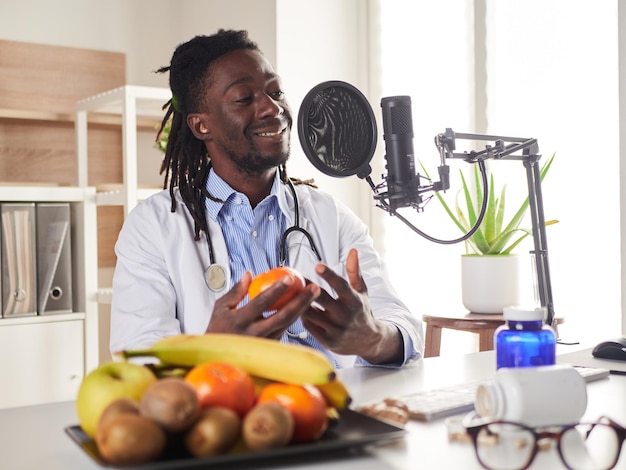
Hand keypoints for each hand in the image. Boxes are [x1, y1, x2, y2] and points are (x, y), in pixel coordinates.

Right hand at [205, 271, 320, 338]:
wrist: (217, 357)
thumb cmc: (217, 329)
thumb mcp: (220, 308)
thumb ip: (235, 291)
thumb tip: (249, 274)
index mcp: (240, 321)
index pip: (262, 303)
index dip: (277, 290)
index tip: (290, 278)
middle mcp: (255, 334)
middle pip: (283, 316)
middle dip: (301, 301)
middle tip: (314, 288)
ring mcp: (264, 343)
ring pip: (288, 324)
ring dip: (303, 308)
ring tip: (313, 294)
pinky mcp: (270, 349)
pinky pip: (285, 329)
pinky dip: (296, 316)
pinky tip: (304, 305)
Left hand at [301, 248, 402, 364]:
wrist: (369, 341)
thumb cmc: (361, 311)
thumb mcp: (362, 291)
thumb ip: (354, 271)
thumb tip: (353, 250)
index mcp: (354, 300)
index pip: (341, 285)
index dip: (329, 275)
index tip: (317, 265)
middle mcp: (346, 315)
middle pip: (323, 299)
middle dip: (308, 288)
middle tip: (296, 278)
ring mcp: (337, 330)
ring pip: (312, 314)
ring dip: (300, 303)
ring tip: (292, 293)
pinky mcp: (328, 342)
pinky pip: (309, 327)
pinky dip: (303, 317)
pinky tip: (296, 309)